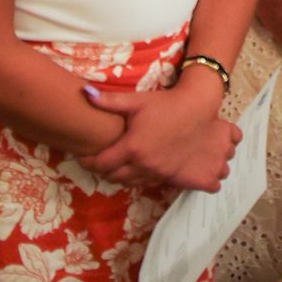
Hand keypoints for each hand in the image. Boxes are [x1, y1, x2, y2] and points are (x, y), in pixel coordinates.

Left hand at [77, 79, 240, 190]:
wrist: (197, 108)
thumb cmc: (165, 103)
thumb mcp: (136, 100)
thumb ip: (109, 101)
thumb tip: (84, 93)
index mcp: (133, 147)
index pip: (102, 164)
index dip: (89, 162)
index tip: (84, 157)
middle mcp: (147, 165)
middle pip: (116, 177)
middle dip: (105, 171)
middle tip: (101, 163)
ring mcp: (164, 174)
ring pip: (136, 184)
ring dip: (125, 177)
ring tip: (121, 167)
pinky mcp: (183, 179)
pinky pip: (159, 188)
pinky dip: (150, 183)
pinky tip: (147, 172)